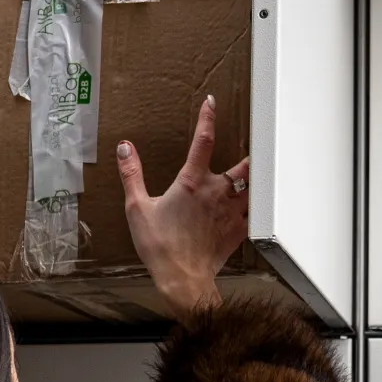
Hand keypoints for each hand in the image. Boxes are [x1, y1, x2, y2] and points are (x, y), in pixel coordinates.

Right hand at [115, 96, 247, 320]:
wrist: (183, 279)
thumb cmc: (159, 245)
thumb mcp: (138, 207)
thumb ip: (132, 174)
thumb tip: (125, 148)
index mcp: (192, 182)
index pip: (203, 140)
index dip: (207, 118)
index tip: (211, 103)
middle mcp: (217, 192)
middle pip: (244, 164)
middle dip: (249, 155)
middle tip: (251, 147)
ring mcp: (232, 211)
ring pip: (253, 187)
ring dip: (254, 180)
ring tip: (256, 174)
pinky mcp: (239, 230)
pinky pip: (253, 212)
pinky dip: (254, 207)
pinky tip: (253, 207)